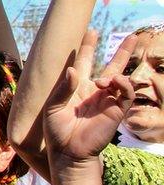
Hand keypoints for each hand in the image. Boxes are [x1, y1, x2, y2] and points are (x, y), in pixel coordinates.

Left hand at [43, 30, 135, 166]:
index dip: (88, 47)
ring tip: (103, 81)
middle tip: (131, 36)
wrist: (68, 152)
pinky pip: (125, 94)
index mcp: (77, 87)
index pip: (85, 62)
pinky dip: (123, 85)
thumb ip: (63, 88)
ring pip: (121, 78)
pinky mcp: (116, 110)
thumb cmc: (56, 131)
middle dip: (121, 52)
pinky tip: (113, 84)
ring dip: (116, 73)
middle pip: (111, 66)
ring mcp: (106, 100)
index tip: (92, 31)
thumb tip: (73, 69)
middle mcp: (94, 91)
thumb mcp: (53, 108)